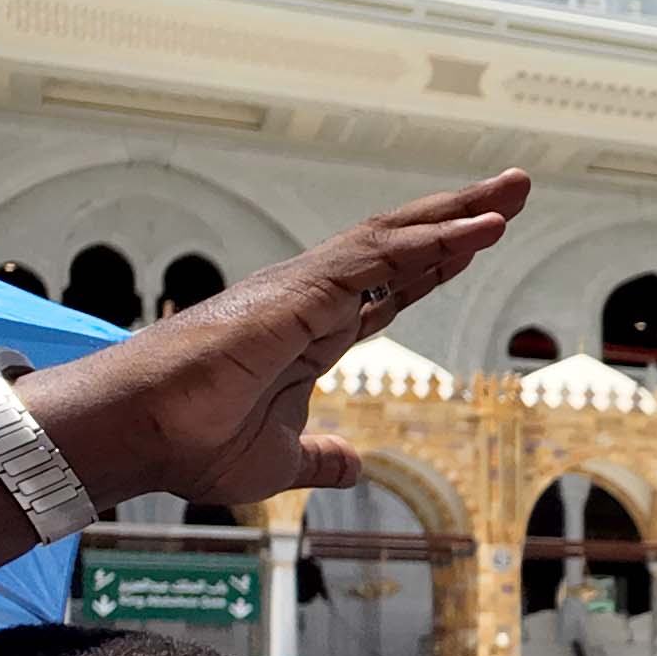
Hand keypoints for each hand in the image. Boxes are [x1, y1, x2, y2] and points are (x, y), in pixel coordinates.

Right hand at [26, 171, 527, 508]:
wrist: (143, 434)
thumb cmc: (190, 442)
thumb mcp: (280, 462)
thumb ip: (320, 460)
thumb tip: (350, 466)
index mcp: (312, 334)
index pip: (390, 288)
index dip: (437, 264)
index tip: (477, 242)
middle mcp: (313, 300)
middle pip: (404, 248)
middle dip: (460, 219)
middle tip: (513, 191)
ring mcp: (309, 289)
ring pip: (398, 237)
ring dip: (460, 213)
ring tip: (512, 190)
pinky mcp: (305, 289)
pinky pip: (384, 255)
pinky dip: (438, 240)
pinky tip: (483, 227)